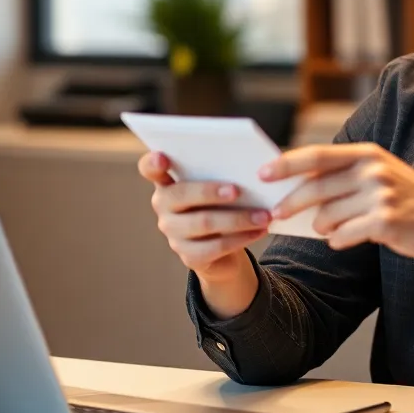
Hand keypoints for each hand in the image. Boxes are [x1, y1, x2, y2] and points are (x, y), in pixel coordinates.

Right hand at [139, 151, 270, 281]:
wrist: (224, 246)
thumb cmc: (222, 204)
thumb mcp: (219, 186)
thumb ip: (222, 174)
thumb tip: (248, 168)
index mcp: (168, 181)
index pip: (149, 168)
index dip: (152, 162)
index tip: (163, 157)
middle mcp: (164, 206)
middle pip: (181, 195)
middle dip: (210, 191)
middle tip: (238, 190)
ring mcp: (173, 232)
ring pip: (203, 222)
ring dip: (238, 218)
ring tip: (264, 215)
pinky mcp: (189, 256)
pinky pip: (216, 247)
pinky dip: (242, 238)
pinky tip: (260, 231)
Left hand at [263, 143, 413, 273]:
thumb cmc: (408, 198)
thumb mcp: (380, 174)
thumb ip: (345, 175)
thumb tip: (297, 186)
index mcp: (368, 154)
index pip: (317, 155)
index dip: (287, 164)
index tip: (263, 173)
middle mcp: (373, 170)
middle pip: (316, 187)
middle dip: (290, 203)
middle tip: (276, 215)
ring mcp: (380, 195)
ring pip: (327, 214)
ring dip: (319, 225)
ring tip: (324, 228)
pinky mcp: (385, 221)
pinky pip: (344, 235)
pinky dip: (338, 240)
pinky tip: (342, 239)